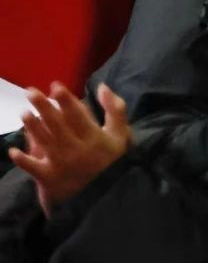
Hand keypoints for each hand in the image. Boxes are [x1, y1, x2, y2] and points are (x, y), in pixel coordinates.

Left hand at [8, 82, 131, 217]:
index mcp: (94, 137)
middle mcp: (76, 149)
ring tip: (23, 113)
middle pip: (57, 125)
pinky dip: (23, 161)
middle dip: (43, 107)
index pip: (77, 115)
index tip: (55, 86)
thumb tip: (102, 86)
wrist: (107, 195)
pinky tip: (13, 151)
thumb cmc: (112, 160)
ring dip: (33, 128)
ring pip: (45, 142)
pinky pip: (35, 169)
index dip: (66, 100)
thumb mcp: (121, 134)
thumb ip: (115, 109)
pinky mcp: (50, 179)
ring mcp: (62, 164)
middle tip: (30, 92)